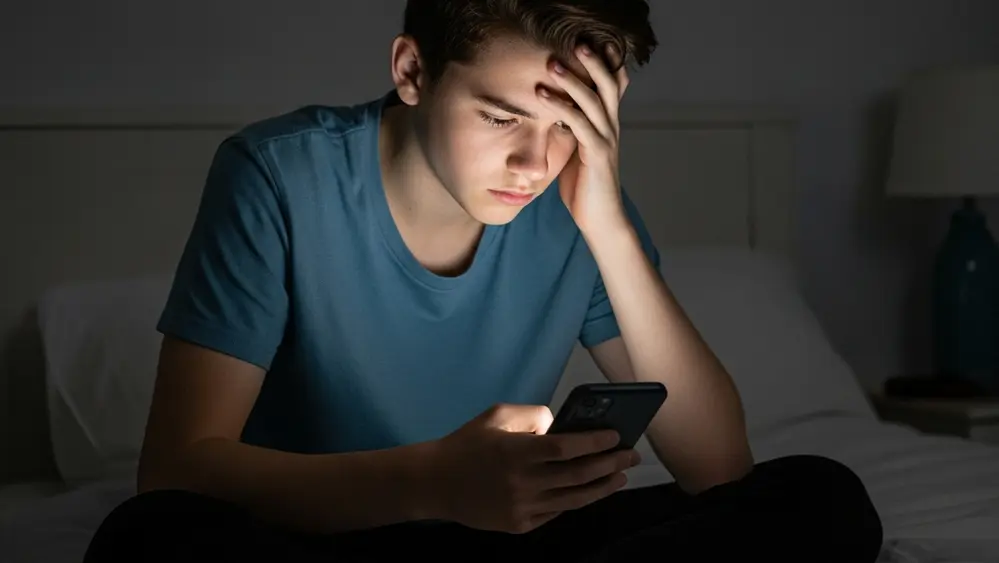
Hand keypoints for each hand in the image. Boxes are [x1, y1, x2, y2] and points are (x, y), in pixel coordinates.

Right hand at [429, 403, 639, 533]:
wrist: (435, 482)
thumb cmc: (468, 443)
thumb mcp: (497, 415)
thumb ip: (533, 415)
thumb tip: (563, 426)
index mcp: (515, 451)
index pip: (566, 448)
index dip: (595, 442)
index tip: (616, 436)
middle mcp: (521, 482)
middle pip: (578, 475)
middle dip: (610, 464)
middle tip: (631, 456)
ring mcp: (521, 507)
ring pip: (574, 499)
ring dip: (602, 487)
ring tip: (620, 476)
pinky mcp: (519, 525)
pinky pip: (556, 512)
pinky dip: (576, 500)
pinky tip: (590, 490)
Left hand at [541, 44, 630, 235]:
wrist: (600, 221)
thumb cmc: (585, 189)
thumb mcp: (577, 153)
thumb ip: (573, 132)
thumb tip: (556, 116)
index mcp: (607, 126)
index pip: (613, 87)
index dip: (606, 65)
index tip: (591, 44)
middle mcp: (611, 128)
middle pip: (608, 85)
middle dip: (592, 61)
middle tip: (576, 42)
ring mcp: (606, 140)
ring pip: (593, 100)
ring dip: (571, 79)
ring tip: (551, 63)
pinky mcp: (596, 154)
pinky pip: (579, 123)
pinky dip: (560, 106)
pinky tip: (543, 96)